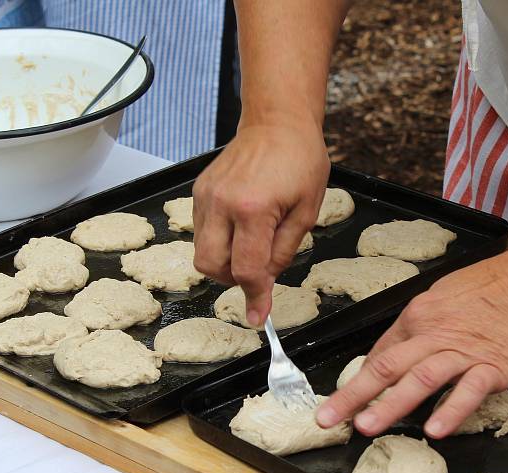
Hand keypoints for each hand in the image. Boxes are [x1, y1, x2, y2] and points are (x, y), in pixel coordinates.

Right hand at [192, 114, 329, 325]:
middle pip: (211, 266)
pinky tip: (240, 226)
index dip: (254, 297)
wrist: (277, 121)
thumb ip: (284, 252)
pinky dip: (218, 240)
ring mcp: (206, 196)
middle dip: (232, 279)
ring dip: (224, 261)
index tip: (259, 316)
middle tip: (256, 272)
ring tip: (251, 243)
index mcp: (254, 210)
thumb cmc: (300, 161)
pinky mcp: (199, 191)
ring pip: (201, 252)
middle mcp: (222, 203)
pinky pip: (201, 231)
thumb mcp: (307, 212)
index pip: (246, 270)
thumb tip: (266, 283)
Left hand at [316, 249, 507, 437]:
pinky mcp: (493, 366)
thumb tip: (394, 352)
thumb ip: (419, 326)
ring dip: (390, 405)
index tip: (340, 401)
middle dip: (353, 395)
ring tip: (366, 427)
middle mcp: (433, 334)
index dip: (357, 380)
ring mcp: (463, 351)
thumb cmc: (492, 287)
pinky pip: (468, 391)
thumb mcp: (443, 296)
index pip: (381, 353)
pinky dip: (451, 411)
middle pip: (386, 367)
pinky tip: (435, 431)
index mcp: (418, 316)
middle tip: (328, 418)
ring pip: (419, 379)